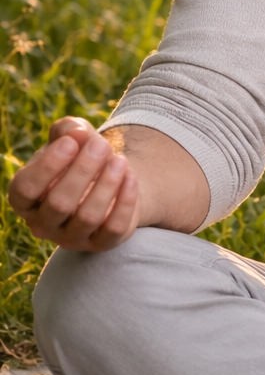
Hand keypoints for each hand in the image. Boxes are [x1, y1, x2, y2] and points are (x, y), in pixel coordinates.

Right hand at [8, 117, 139, 252]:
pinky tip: (130, 177)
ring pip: (88, 217)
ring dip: (106, 184)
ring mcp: (71, 238)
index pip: (25, 190)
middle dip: (83, 170)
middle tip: (101, 145)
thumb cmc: (79, 155)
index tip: (71, 142)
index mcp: (24, 199)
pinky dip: (125, 202)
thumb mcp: (70, 136)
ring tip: (119, 160)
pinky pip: (113, 229)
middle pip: (59, 204)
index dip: (48, 165)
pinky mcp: (100, 244)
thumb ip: (68, 130)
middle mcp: (42, 224)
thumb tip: (77, 134)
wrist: (107, 177)